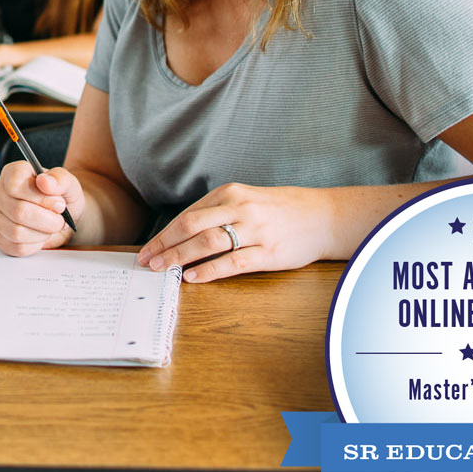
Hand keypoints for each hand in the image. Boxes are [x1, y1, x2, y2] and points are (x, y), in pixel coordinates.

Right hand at [0, 160, 83, 255]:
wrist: (62, 217)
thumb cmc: (62, 198)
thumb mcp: (69, 184)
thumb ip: (60, 179)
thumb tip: (45, 182)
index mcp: (13, 173)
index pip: (15, 185)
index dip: (40, 198)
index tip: (58, 202)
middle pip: (18, 212)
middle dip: (47, 220)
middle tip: (59, 218)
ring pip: (16, 232)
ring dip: (42, 233)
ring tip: (49, 226)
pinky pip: (16, 247)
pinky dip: (35, 245)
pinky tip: (40, 235)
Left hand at [137, 183, 339, 282]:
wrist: (325, 216)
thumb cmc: (281, 210)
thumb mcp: (247, 200)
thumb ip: (217, 213)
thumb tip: (182, 235)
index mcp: (230, 194)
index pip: (187, 215)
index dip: (164, 234)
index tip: (148, 249)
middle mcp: (240, 208)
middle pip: (191, 226)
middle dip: (164, 245)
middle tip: (147, 261)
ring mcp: (255, 230)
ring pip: (207, 243)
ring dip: (180, 257)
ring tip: (163, 269)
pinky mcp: (269, 252)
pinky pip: (233, 263)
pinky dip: (209, 271)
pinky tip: (192, 277)